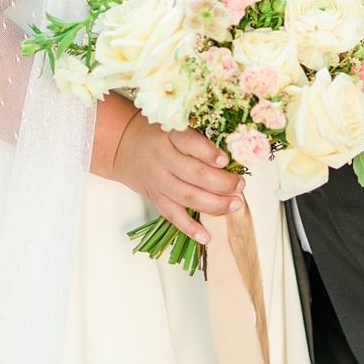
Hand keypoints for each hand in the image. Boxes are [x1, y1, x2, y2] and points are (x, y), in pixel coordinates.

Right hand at [108, 112, 242, 243]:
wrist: (124, 147)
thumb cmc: (159, 135)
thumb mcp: (176, 126)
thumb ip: (199, 140)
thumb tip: (233, 160)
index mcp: (169, 136)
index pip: (189, 143)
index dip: (208, 153)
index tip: (225, 160)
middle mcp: (162, 159)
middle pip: (195, 174)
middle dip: (222, 183)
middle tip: (240, 185)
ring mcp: (158, 181)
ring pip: (187, 197)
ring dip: (214, 204)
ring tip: (234, 205)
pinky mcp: (155, 198)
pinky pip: (173, 215)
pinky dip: (190, 228)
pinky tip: (206, 237)